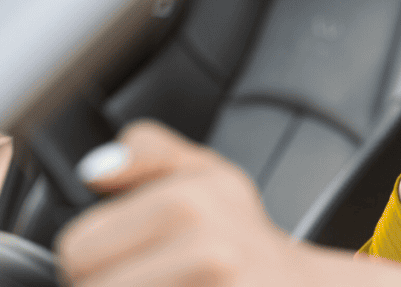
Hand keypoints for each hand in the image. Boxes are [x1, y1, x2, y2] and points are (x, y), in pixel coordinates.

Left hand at [54, 119, 315, 285]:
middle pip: (90, 285)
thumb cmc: (244, 236)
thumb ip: (149, 151)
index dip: (92, 255)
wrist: (301, 285)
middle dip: (109, 284)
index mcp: (189, 202)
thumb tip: (98, 170)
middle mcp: (206, 251)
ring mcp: (220, 286)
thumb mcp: (208, 172)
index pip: (77, 248)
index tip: (127, 255)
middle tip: (151, 276)